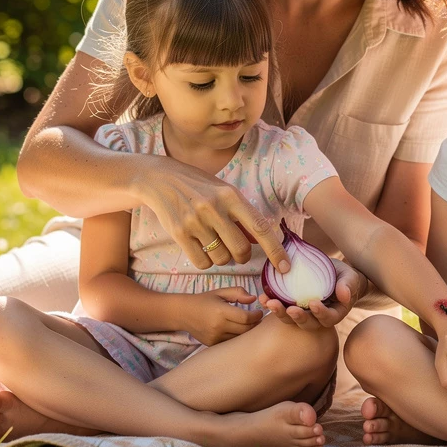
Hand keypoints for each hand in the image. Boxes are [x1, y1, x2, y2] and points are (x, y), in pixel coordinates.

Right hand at [133, 154, 289, 273]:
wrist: (160, 179)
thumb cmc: (199, 186)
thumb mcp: (224, 192)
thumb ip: (242, 215)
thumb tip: (260, 241)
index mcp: (231, 196)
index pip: (260, 228)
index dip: (276, 250)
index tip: (286, 267)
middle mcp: (215, 208)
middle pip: (241, 249)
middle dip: (241, 256)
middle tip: (235, 249)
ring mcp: (196, 221)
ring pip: (221, 259)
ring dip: (222, 258)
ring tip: (214, 243)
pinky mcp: (179, 233)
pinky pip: (202, 263)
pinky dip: (206, 262)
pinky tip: (201, 248)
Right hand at [183, 287, 263, 345]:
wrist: (184, 313)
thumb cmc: (204, 300)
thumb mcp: (220, 292)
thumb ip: (238, 293)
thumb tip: (253, 299)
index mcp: (221, 311)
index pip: (246, 317)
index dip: (256, 315)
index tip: (259, 312)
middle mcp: (218, 326)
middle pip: (245, 329)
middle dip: (255, 324)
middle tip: (258, 319)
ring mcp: (215, 337)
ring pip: (239, 338)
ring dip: (247, 332)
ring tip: (250, 324)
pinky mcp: (212, 344)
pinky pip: (230, 342)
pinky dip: (237, 337)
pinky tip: (238, 330)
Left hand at [258, 260, 365, 330]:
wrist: (333, 274)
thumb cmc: (343, 276)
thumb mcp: (349, 277)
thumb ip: (348, 284)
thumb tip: (345, 295)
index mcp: (334, 313)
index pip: (328, 319)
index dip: (321, 314)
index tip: (314, 304)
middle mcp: (317, 318)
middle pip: (308, 324)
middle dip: (298, 318)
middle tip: (290, 310)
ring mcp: (303, 313)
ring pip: (291, 319)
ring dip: (280, 313)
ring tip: (270, 303)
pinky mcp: (291, 305)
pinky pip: (281, 308)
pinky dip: (270, 303)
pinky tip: (262, 297)